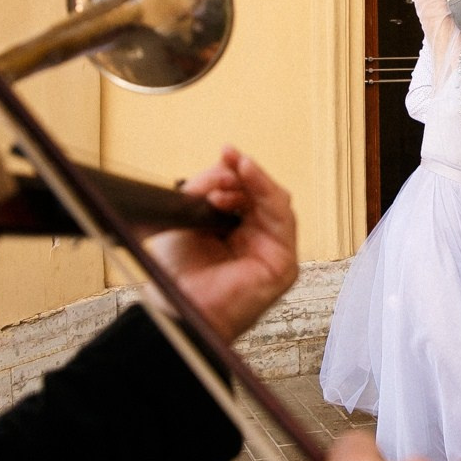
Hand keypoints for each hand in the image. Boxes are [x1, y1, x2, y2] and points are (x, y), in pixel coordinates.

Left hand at [146, 147, 297, 340]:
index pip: (247, 194)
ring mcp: (271, 252)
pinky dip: (266, 193)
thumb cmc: (179, 277)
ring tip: (235, 169)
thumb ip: (205, 190)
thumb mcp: (187, 217)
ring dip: (255, 181)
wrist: (177, 308)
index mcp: (235, 233)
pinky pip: (283, 220)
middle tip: (228, 158)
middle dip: (245, 173)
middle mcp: (256, 241)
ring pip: (277, 202)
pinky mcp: (283, 264)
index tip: (226, 152)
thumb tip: (223, 167)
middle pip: (263, 195)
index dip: (237, 172)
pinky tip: (249, 178)